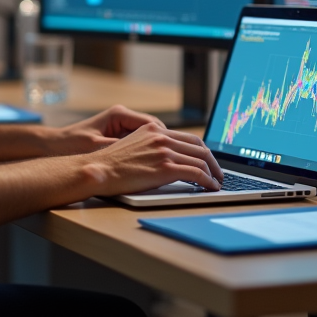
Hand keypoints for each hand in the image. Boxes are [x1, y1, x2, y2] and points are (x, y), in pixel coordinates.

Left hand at [47, 104, 165, 155]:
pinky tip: (153, 165)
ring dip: (159, 149)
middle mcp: (123, 116)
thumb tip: (142, 155)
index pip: (153, 124)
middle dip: (167, 144)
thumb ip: (119, 148)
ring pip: (150, 136)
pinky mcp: (118, 135)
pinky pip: (141, 142)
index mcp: (119, 114)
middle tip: (179, 160)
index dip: (166, 139)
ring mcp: (121, 125)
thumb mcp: (97, 147)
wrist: (53, 145)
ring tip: (170, 163)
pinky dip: (148, 152)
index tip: (175, 154)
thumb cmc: (71, 144)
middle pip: (155, 129)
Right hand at [80, 122, 223, 195]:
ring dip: (213, 173)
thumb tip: (166, 157)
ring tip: (216, 182)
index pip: (188, 137)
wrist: (99, 169)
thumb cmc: (110, 163)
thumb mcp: (132, 145)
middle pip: (199, 147)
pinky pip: (197, 173)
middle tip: (217, 173)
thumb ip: (150, 146)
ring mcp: (165, 151)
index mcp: (153, 129)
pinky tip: (210, 187)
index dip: (202, 150)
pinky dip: (208, 181)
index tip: (207, 160)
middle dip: (212, 161)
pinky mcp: (166, 168)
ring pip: (201, 160)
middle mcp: (161, 136)